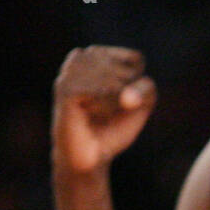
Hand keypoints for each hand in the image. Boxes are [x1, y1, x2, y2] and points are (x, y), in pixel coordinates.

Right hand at [52, 46, 156, 174]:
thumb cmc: (114, 126)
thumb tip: (125, 96)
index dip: (138, 85)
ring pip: (115, 81)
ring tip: (97, 112)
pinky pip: (101, 91)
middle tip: (106, 110)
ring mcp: (69, 70)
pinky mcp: (64, 87)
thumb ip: (145, 89)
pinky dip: (103, 108)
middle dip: (125, 96)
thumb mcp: (142, 103)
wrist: (91, 156)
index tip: (121, 99)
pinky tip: (89, 114)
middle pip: (127, 71)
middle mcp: (81, 56)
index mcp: (98, 53)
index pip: (136, 59)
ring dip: (113, 104)